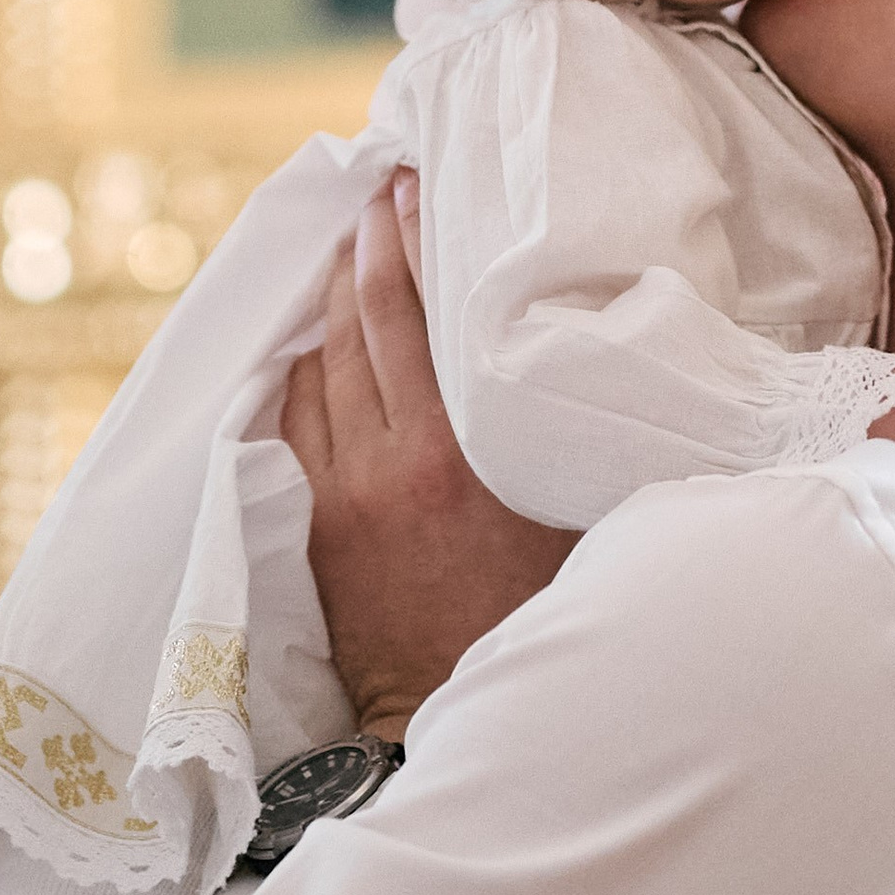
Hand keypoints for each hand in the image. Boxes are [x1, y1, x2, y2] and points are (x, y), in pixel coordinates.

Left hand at [280, 178, 577, 742]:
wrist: (448, 709)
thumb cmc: (531, 617)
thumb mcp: (573, 523)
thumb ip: (570, 444)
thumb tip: (601, 368)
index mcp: (461, 454)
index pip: (419, 315)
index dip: (409, 241)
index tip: (408, 186)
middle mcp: (391, 460)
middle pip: (363, 322)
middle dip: (366, 249)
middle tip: (377, 196)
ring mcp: (340, 488)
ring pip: (321, 363)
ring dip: (331, 301)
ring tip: (348, 251)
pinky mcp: (312, 518)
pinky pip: (293, 417)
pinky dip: (304, 367)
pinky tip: (318, 339)